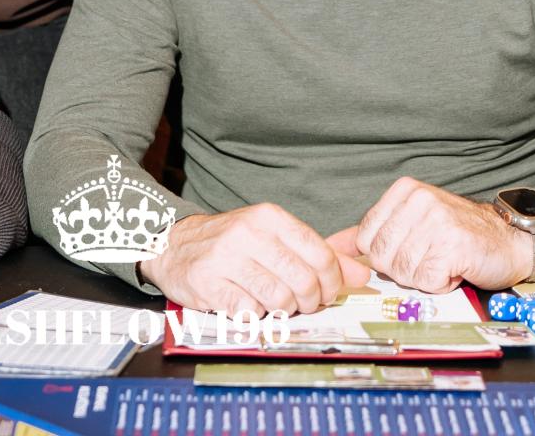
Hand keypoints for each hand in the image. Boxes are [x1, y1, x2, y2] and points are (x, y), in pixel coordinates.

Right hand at [136, 204, 369, 316]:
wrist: (174, 246)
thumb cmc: (232, 244)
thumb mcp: (274, 238)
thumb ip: (318, 254)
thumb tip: (360, 274)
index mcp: (270, 218)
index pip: (321, 254)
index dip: (333, 281)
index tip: (327, 291)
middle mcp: (249, 233)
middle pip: (304, 280)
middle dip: (311, 301)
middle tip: (303, 303)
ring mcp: (227, 258)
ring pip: (280, 299)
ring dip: (283, 310)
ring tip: (274, 304)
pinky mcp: (209, 284)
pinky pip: (250, 312)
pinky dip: (255, 316)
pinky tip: (248, 304)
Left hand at [326, 178, 532, 294]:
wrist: (510, 242)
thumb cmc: (459, 235)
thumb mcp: (412, 222)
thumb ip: (371, 233)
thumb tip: (331, 246)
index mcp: (404, 191)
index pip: (365, 238)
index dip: (386, 255)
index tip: (411, 248)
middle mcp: (419, 200)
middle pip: (381, 257)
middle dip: (403, 268)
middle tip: (430, 257)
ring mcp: (436, 221)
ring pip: (402, 272)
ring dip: (423, 277)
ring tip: (444, 261)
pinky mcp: (453, 246)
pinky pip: (426, 281)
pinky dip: (440, 284)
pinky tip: (455, 269)